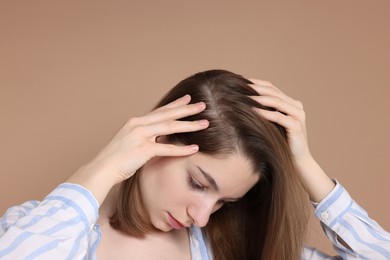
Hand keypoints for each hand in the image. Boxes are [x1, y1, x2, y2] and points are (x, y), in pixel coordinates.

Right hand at [68, 94, 208, 203]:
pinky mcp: (143, 149)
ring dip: (189, 125)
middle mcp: (138, 125)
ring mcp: (140, 136)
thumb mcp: (129, 142)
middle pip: (167, 114)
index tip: (188, 98)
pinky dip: (182, 149)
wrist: (102, 169)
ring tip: (204, 123)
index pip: (159, 111)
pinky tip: (194, 148)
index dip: (175, 104)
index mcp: (135, 122)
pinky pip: (167, 148)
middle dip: (187, 109)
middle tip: (202, 105)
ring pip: (170, 127)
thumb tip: (158, 138)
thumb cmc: (115, 159)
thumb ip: (144, 138)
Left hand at [248, 78, 334, 201]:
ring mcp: (298, 115)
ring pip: (277, 102)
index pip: (272, 88)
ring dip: (259, 98)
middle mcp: (296, 106)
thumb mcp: (271, 124)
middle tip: (240, 85)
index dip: (256, 83)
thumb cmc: (281, 142)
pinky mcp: (296, 126)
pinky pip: (279, 116)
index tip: (240, 80)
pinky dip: (265, 113)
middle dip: (256, 88)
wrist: (297, 161)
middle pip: (273, 92)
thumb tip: (241, 102)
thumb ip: (264, 112)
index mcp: (291, 103)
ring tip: (244, 96)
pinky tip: (253, 111)